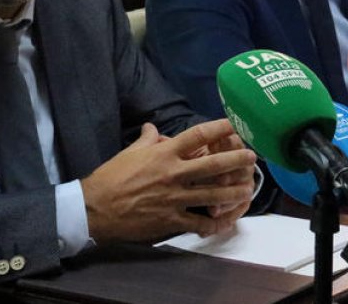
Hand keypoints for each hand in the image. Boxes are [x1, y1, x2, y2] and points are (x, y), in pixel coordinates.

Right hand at [81, 119, 257, 243]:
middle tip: (252, 157)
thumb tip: (153, 126)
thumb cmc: (111, 177)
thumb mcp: (129, 152)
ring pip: (212, 195)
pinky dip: (212, 224)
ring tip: (247, 190)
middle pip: (212, 165)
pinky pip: (197, 223)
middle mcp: (173, 174)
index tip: (233, 124)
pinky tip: (224, 222)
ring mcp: (174, 198)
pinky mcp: (170, 220)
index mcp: (164, 154)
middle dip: (236, 160)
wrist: (95, 209)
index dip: (218, 128)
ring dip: (232, 193)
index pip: (196, 135)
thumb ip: (147, 139)